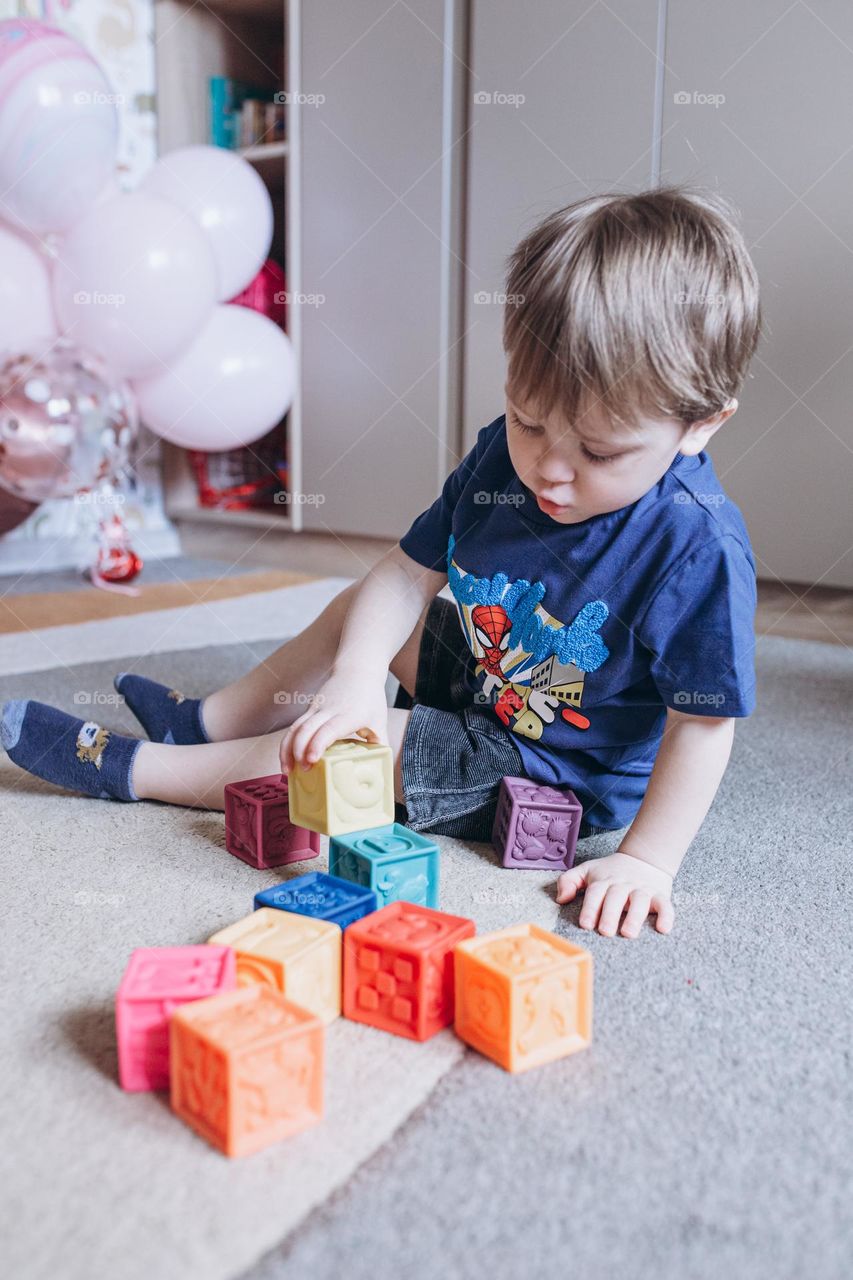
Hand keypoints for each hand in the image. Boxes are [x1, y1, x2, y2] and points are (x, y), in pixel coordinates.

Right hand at [278, 669, 388, 772]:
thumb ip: (381, 745)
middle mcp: (328, 710)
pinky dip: (289, 743)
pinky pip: (295, 727)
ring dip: (287, 749)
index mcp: (348, 715)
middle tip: (302, 771)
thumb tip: (382, 767)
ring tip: (287, 770)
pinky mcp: (309, 709)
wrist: (357, 670)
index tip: (311, 759)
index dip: (318, 744)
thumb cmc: (370, 698)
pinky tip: (288, 759)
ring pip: (295, 728)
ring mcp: (316, 709)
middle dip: (298, 751)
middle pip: (306, 729)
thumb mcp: (380, 722)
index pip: (328, 729)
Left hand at [555, 851, 674, 937]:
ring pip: (640, 901)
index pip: (595, 892)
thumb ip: (569, 880)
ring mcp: (642, 889)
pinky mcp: (660, 895)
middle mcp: (623, 884)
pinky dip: (666, 916)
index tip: (586, 924)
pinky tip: (663, 928)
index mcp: (604, 880)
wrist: (644, 857)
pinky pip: (665, 905)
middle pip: (616, 897)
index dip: (590, 908)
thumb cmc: (611, 871)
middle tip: (605, 931)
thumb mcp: (587, 870)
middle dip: (610, 914)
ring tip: (628, 933)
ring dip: (635, 917)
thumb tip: (561, 898)